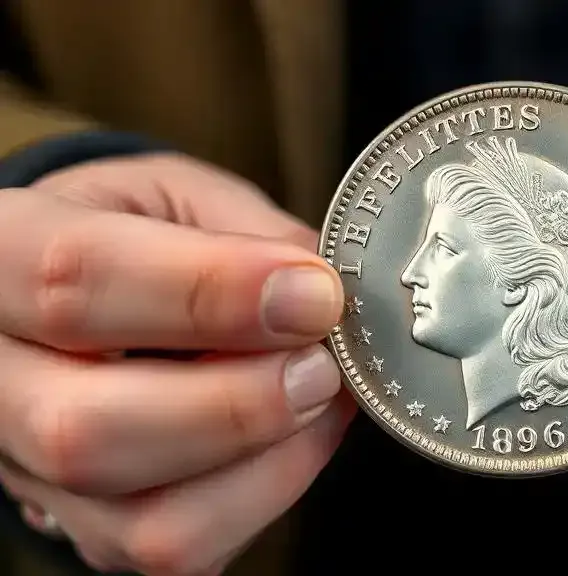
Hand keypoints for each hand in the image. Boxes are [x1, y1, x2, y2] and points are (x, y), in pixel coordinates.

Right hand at [0, 152, 353, 573]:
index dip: (210, 292)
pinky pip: (189, 550)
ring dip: (267, 460)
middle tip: (324, 362)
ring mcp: (33, 474)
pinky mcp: (94, 533)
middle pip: (87, 430)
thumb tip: (322, 299)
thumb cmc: (139, 235)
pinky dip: (269, 494)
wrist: (86, 302)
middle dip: (240, 404)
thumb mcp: (180, 195)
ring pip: (145, 521)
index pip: (75, 280)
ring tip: (322, 394)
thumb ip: (246, 234)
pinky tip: (296, 435)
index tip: (314, 294)